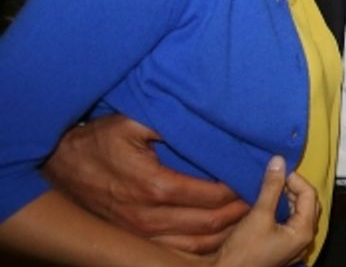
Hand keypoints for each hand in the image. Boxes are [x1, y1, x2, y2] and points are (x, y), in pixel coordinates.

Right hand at [43, 114, 248, 252]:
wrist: (58, 163)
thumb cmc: (98, 139)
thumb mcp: (134, 121)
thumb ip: (171, 123)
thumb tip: (208, 122)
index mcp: (154, 186)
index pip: (210, 195)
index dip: (237, 189)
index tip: (256, 177)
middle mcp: (148, 216)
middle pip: (207, 223)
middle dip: (238, 211)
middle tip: (261, 197)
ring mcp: (140, 232)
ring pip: (194, 244)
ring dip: (225, 232)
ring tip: (247, 215)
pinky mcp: (134, 237)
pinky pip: (176, 250)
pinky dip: (203, 246)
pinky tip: (220, 234)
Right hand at [214, 157, 316, 266]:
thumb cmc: (243, 252)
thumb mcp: (259, 215)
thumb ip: (271, 187)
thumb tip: (278, 162)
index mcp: (304, 232)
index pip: (309, 194)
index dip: (295, 179)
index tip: (279, 171)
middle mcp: (304, 240)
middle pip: (307, 203)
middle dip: (293, 188)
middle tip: (276, 178)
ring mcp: (295, 245)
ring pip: (299, 213)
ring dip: (287, 198)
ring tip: (272, 188)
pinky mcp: (284, 248)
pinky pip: (290, 223)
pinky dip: (283, 210)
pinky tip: (269, 204)